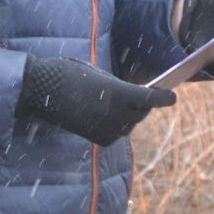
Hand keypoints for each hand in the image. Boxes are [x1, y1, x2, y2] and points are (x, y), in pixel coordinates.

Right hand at [17, 56, 175, 146]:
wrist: (41, 91)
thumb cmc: (68, 73)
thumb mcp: (97, 73)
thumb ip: (117, 86)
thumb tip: (130, 95)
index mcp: (119, 93)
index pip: (151, 99)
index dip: (164, 98)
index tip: (172, 96)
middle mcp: (118, 114)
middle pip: (142, 112)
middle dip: (143, 105)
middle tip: (141, 97)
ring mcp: (109, 128)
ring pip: (130, 124)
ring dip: (129, 115)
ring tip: (120, 105)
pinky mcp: (99, 139)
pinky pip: (117, 133)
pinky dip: (116, 126)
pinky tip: (106, 116)